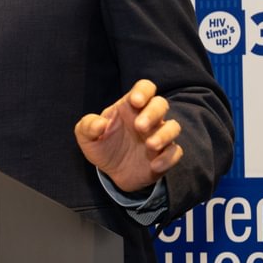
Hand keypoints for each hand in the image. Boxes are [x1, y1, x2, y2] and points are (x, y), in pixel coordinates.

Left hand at [74, 79, 182, 193]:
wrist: (111, 174)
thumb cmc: (101, 147)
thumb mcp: (86, 137)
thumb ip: (88, 126)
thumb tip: (99, 123)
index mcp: (130, 107)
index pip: (145, 88)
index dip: (143, 91)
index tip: (135, 101)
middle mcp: (148, 118)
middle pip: (161, 104)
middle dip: (153, 113)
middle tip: (139, 127)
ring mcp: (158, 136)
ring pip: (173, 127)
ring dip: (164, 134)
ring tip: (150, 145)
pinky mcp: (165, 155)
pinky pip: (175, 152)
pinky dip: (168, 158)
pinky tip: (154, 165)